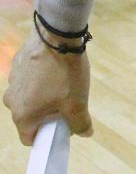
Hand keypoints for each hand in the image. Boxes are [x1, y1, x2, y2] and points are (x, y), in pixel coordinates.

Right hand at [3, 28, 92, 145]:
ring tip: (63, 83)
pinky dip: (40, 80)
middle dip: (48, 114)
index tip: (63, 126)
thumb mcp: (77, 102)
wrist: (56, 35)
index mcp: (22, 115)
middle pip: (30, 117)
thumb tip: (85, 133)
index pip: (30, 138)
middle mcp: (11, 101)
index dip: (48, 136)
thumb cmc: (64, 74)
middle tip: (67, 103)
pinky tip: (55, 69)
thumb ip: (80, 122)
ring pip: (29, 98)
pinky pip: (28, 80)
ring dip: (44, 96)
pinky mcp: (16, 64)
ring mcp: (12, 81)